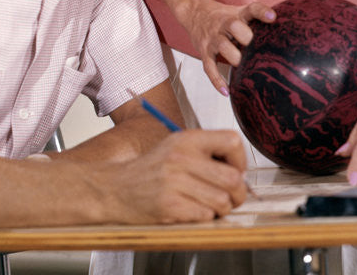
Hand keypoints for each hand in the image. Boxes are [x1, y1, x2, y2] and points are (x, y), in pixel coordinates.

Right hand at [92, 129, 247, 223]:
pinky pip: (205, 215)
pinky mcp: (169, 206)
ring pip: (222, 200)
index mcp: (187, 139)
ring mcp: (175, 182)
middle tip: (232, 197)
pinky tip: (194, 211)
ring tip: (212, 206)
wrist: (115, 188)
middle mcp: (182, 157)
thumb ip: (205, 151)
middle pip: (233, 177)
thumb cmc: (151, 170)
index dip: (241, 159)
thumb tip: (240, 169)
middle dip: (238, 193)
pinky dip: (205, 217)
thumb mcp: (176, 147)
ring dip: (223, 208)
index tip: (236, 170)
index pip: (232, 141)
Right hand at [177, 0, 275, 93]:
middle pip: (233, 25)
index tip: (272, 17)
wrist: (194, 12)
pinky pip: (209, 66)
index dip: (262, 12)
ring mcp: (213, 37)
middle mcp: (224, 23)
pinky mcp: (204, 51)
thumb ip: (257, 21)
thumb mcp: (239, 13)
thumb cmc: (224, 17)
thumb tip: (284, 35)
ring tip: (241, 65)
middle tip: (253, 46)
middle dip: (244, 36)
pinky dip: (216, 80)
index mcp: (237, 14)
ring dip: (233, 56)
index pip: (251, 9)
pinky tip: (226, 91)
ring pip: (222, 45)